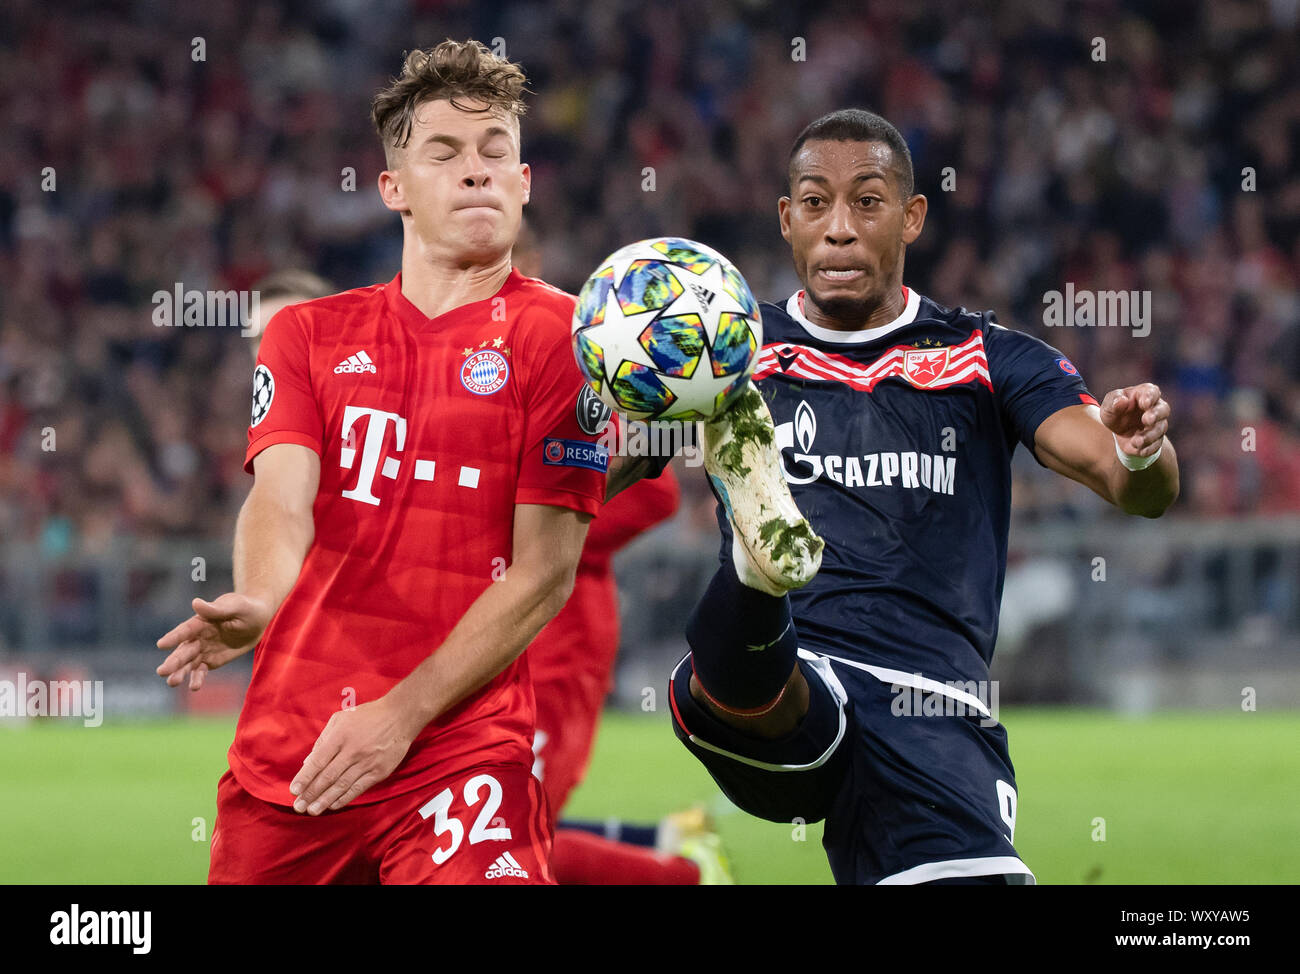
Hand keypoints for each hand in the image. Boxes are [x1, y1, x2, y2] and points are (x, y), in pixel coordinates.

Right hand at [156, 593, 271, 690]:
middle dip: (173, 661)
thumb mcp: (235, 606)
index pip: (186, 630)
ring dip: (180, 673)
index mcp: (201, 621)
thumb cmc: (245, 608)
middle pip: (183, 650)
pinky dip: (197, 678)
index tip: (161, 644)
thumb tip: (195, 603)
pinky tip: (194, 687)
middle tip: (161, 672)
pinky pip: (201, 671)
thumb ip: (216, 609)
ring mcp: (203, 650)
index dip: (174, 637)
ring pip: (188, 663)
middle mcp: (197, 637)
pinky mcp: (210, 661)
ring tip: (172, 683)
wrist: (257, 620)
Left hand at [289, 696, 416, 814]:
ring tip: (312, 811)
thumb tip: (308, 761)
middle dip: (311, 793)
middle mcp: (353, 750)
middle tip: (299, 806)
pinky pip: (359, 788)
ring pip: (342, 786)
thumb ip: (323, 739)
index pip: (318, 761)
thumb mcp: (341, 718)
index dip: (305, 777)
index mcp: (340, 736)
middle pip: (328, 776)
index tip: (294, 790)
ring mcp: (367, 762)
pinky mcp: (379, 771)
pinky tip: (334, 805)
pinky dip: (345, 798)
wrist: (400, 716)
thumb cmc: (368, 715)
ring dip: (325, 800)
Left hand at [1100, 383, 1169, 457]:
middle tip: (1147, 420)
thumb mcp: (1109, 405)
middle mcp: (1155, 408)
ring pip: (1160, 429)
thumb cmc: (1115, 411)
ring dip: (1149, 436)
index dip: (1150, 397)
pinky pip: (1156, 445)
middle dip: (1156, 415)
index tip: (1145, 403)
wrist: (1117, 431)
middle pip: (1163, 409)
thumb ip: (1114, 401)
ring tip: (1136, 441)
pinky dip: (1147, 449)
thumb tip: (1122, 401)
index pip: (1152, 391)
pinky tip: (1138, 450)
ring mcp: (1158, 424)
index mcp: (1144, 394)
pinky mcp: (1156, 440)